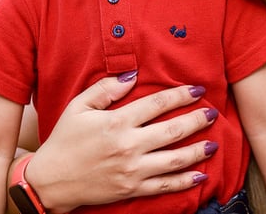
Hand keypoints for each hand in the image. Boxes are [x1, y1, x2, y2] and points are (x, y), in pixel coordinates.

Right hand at [24, 75, 217, 212]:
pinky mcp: (132, 189)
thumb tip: (132, 76)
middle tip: (213, 113)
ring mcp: (132, 170)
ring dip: (197, 151)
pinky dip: (185, 181)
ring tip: (213, 143)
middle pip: (173, 131)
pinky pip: (165, 186)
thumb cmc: (64, 139)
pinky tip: (200, 175)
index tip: (197, 90)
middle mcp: (129, 146)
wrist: (51, 180)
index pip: (157, 104)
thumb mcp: (78, 107)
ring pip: (174, 160)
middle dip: (197, 120)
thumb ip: (106, 89)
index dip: (180, 95)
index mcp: (117, 122)